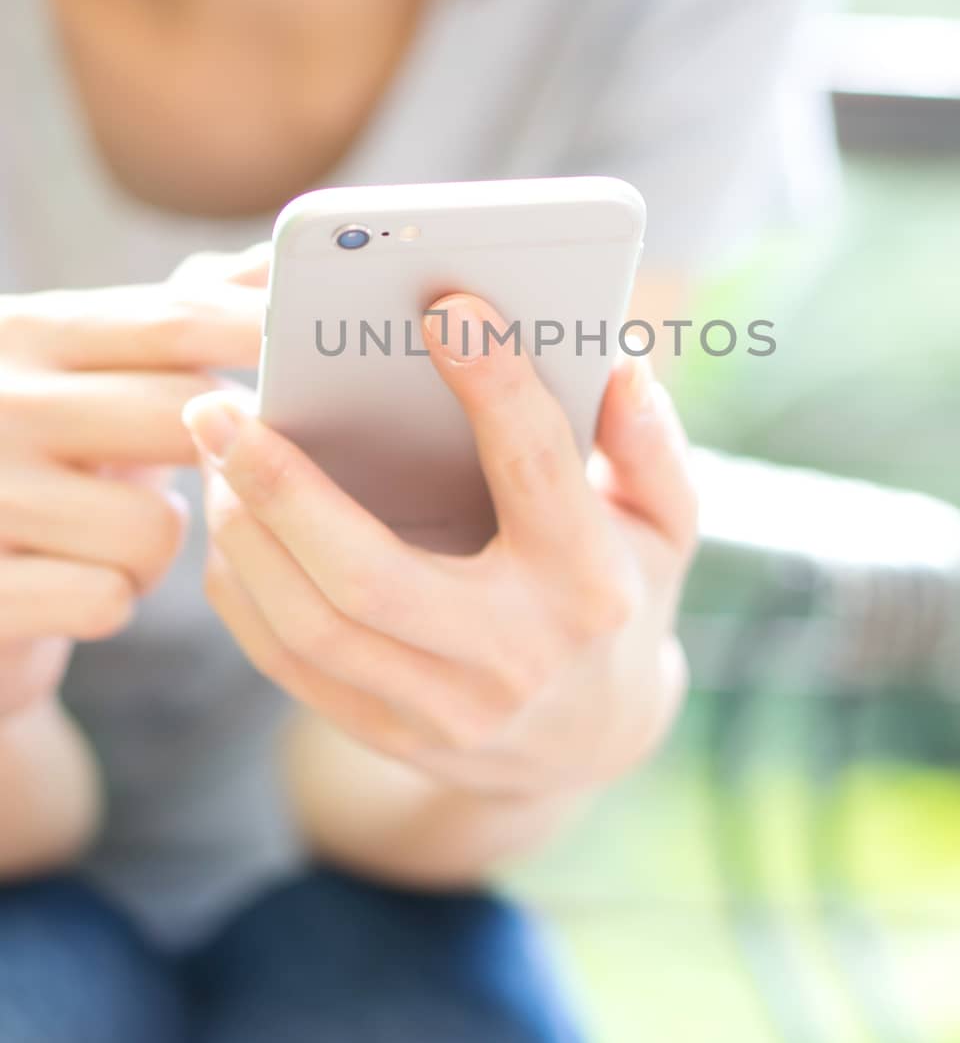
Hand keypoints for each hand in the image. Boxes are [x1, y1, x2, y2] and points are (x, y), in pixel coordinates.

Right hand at [0, 250, 265, 720]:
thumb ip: (177, 313)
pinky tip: (75, 583)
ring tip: (114, 538)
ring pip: (154, 524)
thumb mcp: (93, 375)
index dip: (263, 333)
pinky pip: (107, 597)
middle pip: (181, 417)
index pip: (177, 318)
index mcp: (29, 332)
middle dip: (226, 454)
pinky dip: (109, 597)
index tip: (328, 348)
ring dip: (156, 546)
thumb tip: (275, 255)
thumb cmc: (48, 462)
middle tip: (216, 475)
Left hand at [183, 294, 699, 800]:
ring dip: (245, 535)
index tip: (443, 303)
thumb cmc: (622, 594)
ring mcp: (442, 710)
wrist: (593, 739)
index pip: (534, 471)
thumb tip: (620, 363)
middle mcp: (512, 657)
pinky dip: (243, 590)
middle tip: (220, 407)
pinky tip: (227, 523)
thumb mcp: (665, 522)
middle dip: (282, 486)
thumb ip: (649, 443)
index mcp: (588, 584)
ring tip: (210, 453)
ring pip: (312, 626)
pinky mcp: (387, 732)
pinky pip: (289, 665)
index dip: (494, 382)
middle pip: (369, 576)